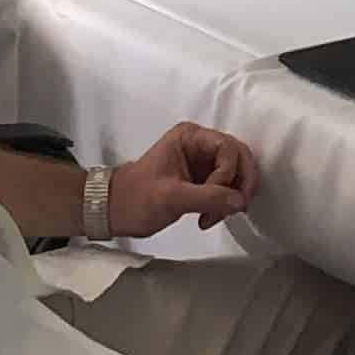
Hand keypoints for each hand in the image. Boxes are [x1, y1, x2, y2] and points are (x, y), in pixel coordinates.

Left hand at [110, 121, 259, 238]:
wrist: (116, 212)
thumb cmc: (135, 198)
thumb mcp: (170, 197)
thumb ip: (207, 197)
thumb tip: (239, 201)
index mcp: (190, 137)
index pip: (227, 148)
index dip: (228, 173)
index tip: (215, 196)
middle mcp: (200, 145)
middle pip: (238, 158)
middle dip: (239, 185)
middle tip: (235, 208)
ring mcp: (202, 162)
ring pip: (236, 175)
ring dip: (232, 198)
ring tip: (213, 217)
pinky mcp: (203, 181)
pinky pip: (227, 188)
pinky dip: (225, 205)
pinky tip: (209, 218)